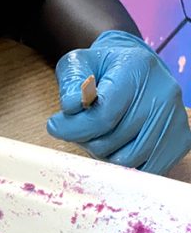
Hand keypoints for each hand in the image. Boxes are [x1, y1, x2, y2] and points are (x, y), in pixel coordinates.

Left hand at [48, 30, 190, 174]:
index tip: (54, 126)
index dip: (72, 129)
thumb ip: (70, 83)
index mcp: (138, 71)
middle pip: (111, 142)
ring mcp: (175, 119)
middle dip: (86, 140)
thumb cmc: (102, 68)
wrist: (134, 66)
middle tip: (83, 128)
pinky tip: (117, 147)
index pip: (103, 117)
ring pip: (126, 160)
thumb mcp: (78, 64)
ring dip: (105, 155)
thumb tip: (71, 106)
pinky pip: (146, 169)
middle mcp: (163, 94)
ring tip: (101, 135)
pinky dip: (125, 166)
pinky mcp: (180, 140)